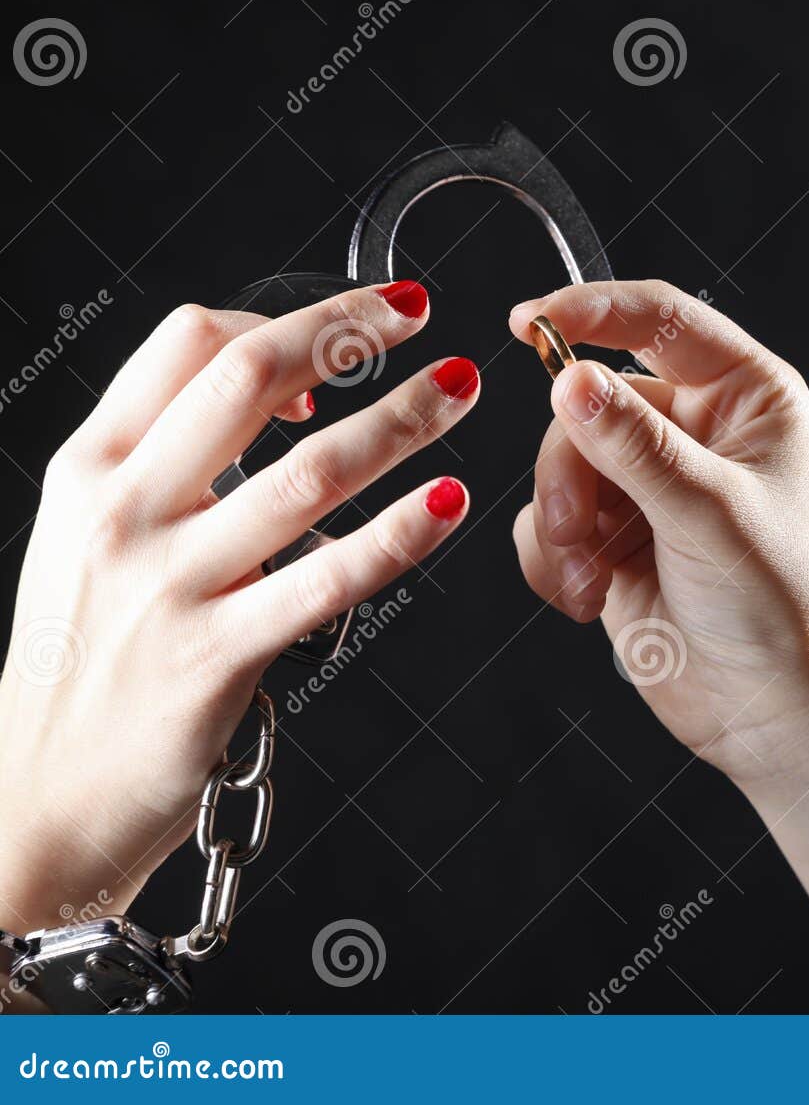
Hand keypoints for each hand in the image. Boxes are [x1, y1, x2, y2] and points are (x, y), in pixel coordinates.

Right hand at [0, 282, 477, 933]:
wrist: (38, 797)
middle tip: (420, 314)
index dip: (283, 319)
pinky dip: (400, 533)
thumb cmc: (84, 660)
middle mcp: (125, 510)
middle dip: (348, 331)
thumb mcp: (92, 535)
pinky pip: (327, 578)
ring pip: (307, 471)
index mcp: (93, 466)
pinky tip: (451, 500)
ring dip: (400, 418)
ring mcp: (170, 582)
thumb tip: (274, 394)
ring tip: (461, 390)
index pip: (190, 343)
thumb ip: (165, 461)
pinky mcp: (216, 656)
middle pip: (248, 376)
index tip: (348, 332)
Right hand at [511, 280, 808, 781]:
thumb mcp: (706, 513)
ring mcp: (652, 482)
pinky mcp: (615, 534)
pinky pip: (548, 516)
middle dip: (571, 469)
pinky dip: (554, 557)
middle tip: (582, 531)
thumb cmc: (777, 609)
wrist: (772, 712)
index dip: (590, 311)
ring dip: (562, 524)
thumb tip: (568, 378)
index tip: (527, 322)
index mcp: (745, 396)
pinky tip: (587, 597)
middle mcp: (697, 429)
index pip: (659, 320)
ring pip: (560, 461)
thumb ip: (632, 444)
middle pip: (590, 400)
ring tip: (592, 580)